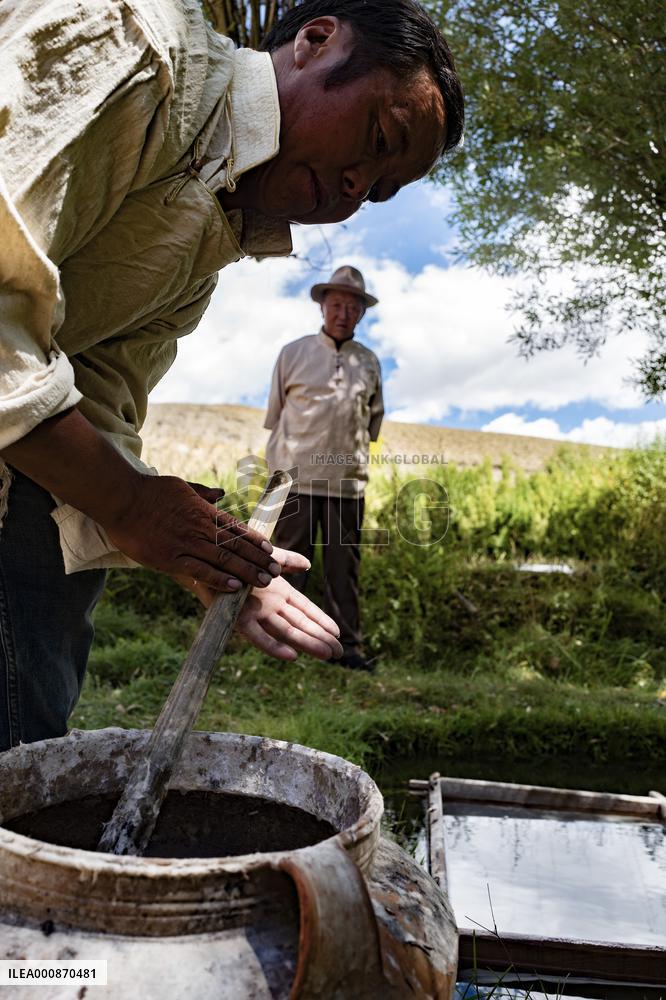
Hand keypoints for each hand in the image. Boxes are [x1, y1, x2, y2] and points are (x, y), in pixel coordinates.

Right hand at [105, 475, 280, 591]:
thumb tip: (220, 493)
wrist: (121, 498)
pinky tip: (235, 587)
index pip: (236, 528)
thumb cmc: (149, 491)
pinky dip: (219, 579)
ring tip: (265, 581)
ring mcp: (186, 544)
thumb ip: (202, 493)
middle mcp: (200, 528)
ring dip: (247, 571)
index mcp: (203, 511)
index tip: (271, 551)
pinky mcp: (170, 559)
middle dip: (258, 559)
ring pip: (224, 559)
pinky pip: (200, 571)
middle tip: (276, 571)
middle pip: (236, 546)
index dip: (256, 541)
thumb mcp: (181, 486)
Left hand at [182, 547, 342, 661]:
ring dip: (306, 643)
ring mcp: (257, 613)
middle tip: (339, 654)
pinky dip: (274, 646)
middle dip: (320, 639)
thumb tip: (308, 565)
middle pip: (301, 625)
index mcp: (279, 593)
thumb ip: (287, 560)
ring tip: (326, 655)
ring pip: (286, 631)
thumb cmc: (236, 559)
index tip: (338, 633)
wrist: (207, 560)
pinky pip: (258, 635)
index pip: (306, 610)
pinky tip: (291, 657)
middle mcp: (271, 606)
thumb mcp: (266, 556)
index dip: (322, 621)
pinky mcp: (239, 618)